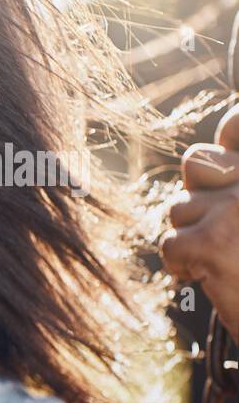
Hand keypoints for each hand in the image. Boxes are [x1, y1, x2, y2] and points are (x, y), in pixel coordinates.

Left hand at [163, 103, 238, 339]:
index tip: (230, 156)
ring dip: (194, 237)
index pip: (238, 125)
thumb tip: (209, 149)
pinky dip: (183, 266)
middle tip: (228, 231)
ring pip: (179, 209)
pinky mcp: (214, 242)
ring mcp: (237, 208)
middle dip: (201, 198)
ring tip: (229, 259)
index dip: (230, 135)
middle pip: (197, 165)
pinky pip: (170, 243)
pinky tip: (212, 277)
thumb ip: (234, 178)